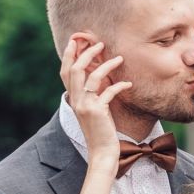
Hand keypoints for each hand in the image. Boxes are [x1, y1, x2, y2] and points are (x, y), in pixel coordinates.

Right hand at [62, 38, 131, 173]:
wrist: (102, 152)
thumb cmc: (101, 131)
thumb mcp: (93, 110)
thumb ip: (91, 95)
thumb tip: (98, 76)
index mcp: (73, 99)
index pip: (65, 72)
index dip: (69, 55)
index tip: (76, 40)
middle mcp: (76, 101)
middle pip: (75, 69)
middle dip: (86, 53)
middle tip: (100, 44)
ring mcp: (85, 106)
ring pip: (92, 77)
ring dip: (106, 65)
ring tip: (119, 58)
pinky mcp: (98, 112)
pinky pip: (108, 92)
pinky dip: (119, 85)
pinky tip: (128, 83)